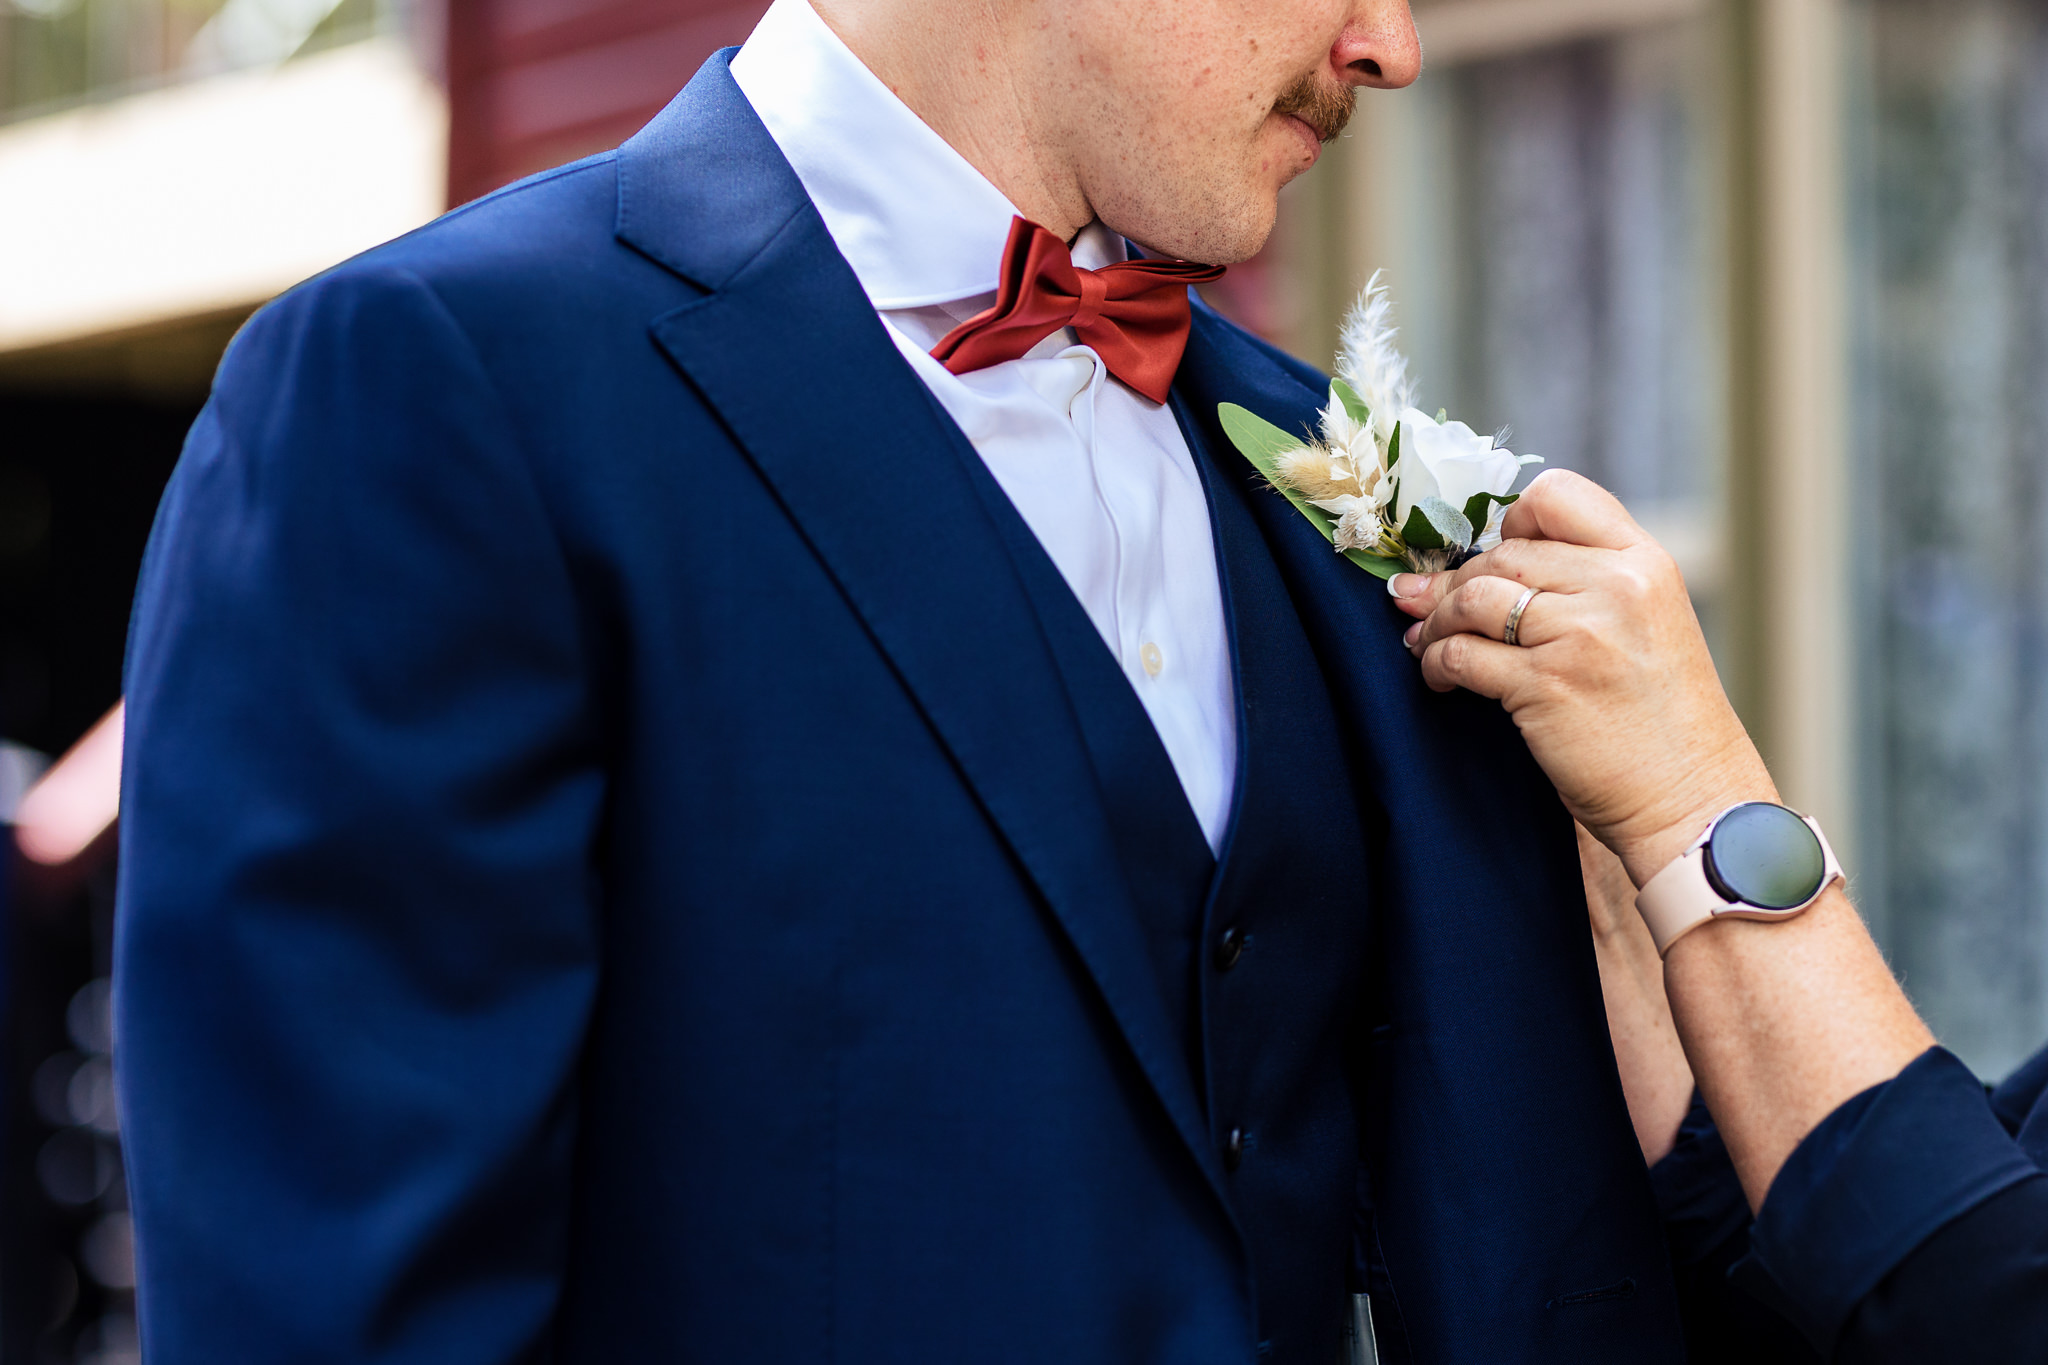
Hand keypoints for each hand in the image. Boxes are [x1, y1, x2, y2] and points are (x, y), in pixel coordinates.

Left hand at [1388, 470, 1773, 884]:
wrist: (1692, 800)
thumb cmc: (1661, 721)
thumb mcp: (1646, 626)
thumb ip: (1585, 585)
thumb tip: (1481, 564)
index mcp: (1644, 563)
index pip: (1557, 496)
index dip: (1511, 521)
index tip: (1493, 556)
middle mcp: (1615, 587)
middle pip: (1502, 552)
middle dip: (1455, 582)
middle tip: (1429, 610)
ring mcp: (1579, 635)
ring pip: (1471, 597)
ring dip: (1434, 621)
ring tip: (1424, 643)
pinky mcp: (1544, 685)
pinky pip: (1460, 654)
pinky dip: (1434, 664)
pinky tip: (1438, 678)